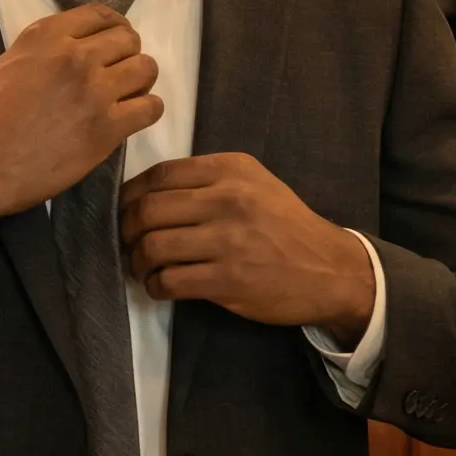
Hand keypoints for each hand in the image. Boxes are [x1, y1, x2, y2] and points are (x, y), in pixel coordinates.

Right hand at [0, 7, 160, 245]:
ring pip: (146, 69)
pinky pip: (151, 108)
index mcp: (49, 35)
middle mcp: (77, 56)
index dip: (115, 27)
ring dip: (141, 81)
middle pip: (129, 39)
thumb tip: (82, 42)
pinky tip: (132, 117)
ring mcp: (96, 91)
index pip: (103, 14)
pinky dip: (147, 110)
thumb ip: (49, 44)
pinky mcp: (108, 128)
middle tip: (118, 74)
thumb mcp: (12, 60)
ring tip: (128, 95)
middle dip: (127, 54)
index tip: (114, 43)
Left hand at [119, 154, 376, 346]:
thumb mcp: (256, 183)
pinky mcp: (227, 279)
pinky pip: (169, 281)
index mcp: (232, 169)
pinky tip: (161, 286)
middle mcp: (228, 199)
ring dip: (138, 261)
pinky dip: (155, 286)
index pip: (160, 174)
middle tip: (128, 242)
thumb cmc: (286, 224)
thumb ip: (210, 179)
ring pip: (152, 246)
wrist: (329, 269)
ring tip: (144, 267)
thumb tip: (150, 192)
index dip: (131, 194)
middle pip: (148, 209)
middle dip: (127, 229)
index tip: (125, 210)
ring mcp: (227, 240)